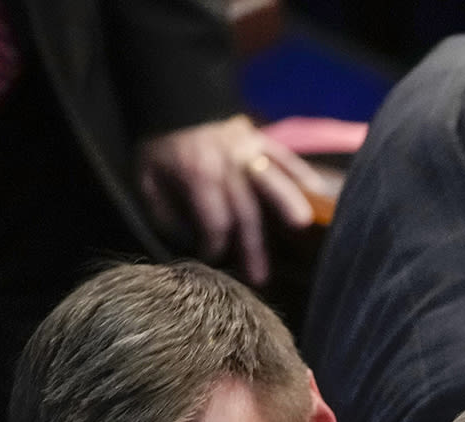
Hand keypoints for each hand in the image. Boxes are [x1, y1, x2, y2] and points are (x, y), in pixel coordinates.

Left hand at [134, 116, 330, 286]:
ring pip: (271, 179)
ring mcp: (246, 147)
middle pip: (246, 209)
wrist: (170, 99)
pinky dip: (302, 174)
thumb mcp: (147, 180)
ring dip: (288, 203)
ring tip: (302, 226)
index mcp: (196, 171)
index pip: (214, 220)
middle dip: (252, 247)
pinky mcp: (260, 139)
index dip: (215, 245)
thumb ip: (165, 212)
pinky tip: (318, 192)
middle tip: (261, 279)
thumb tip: (188, 240)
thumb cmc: (159, 148)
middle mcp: (225, 160)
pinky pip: (285, 157)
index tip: (213, 260)